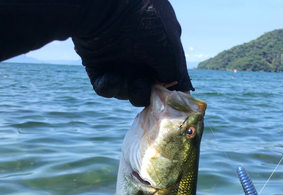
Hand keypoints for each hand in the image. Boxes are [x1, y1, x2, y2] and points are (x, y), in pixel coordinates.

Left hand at [73, 0, 192, 106]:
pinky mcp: (99, 68)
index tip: (164, 98)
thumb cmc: (146, 24)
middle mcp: (139, 59)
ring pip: (126, 93)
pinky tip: (111, 73)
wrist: (107, 7)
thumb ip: (178, 77)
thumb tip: (183, 95)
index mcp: (158, 52)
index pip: (164, 81)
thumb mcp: (171, 51)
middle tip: (141, 82)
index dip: (164, 93)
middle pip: (145, 92)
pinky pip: (106, 90)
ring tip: (124, 71)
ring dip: (128, 88)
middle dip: (145, 92)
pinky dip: (110, 86)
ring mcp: (118, 64)